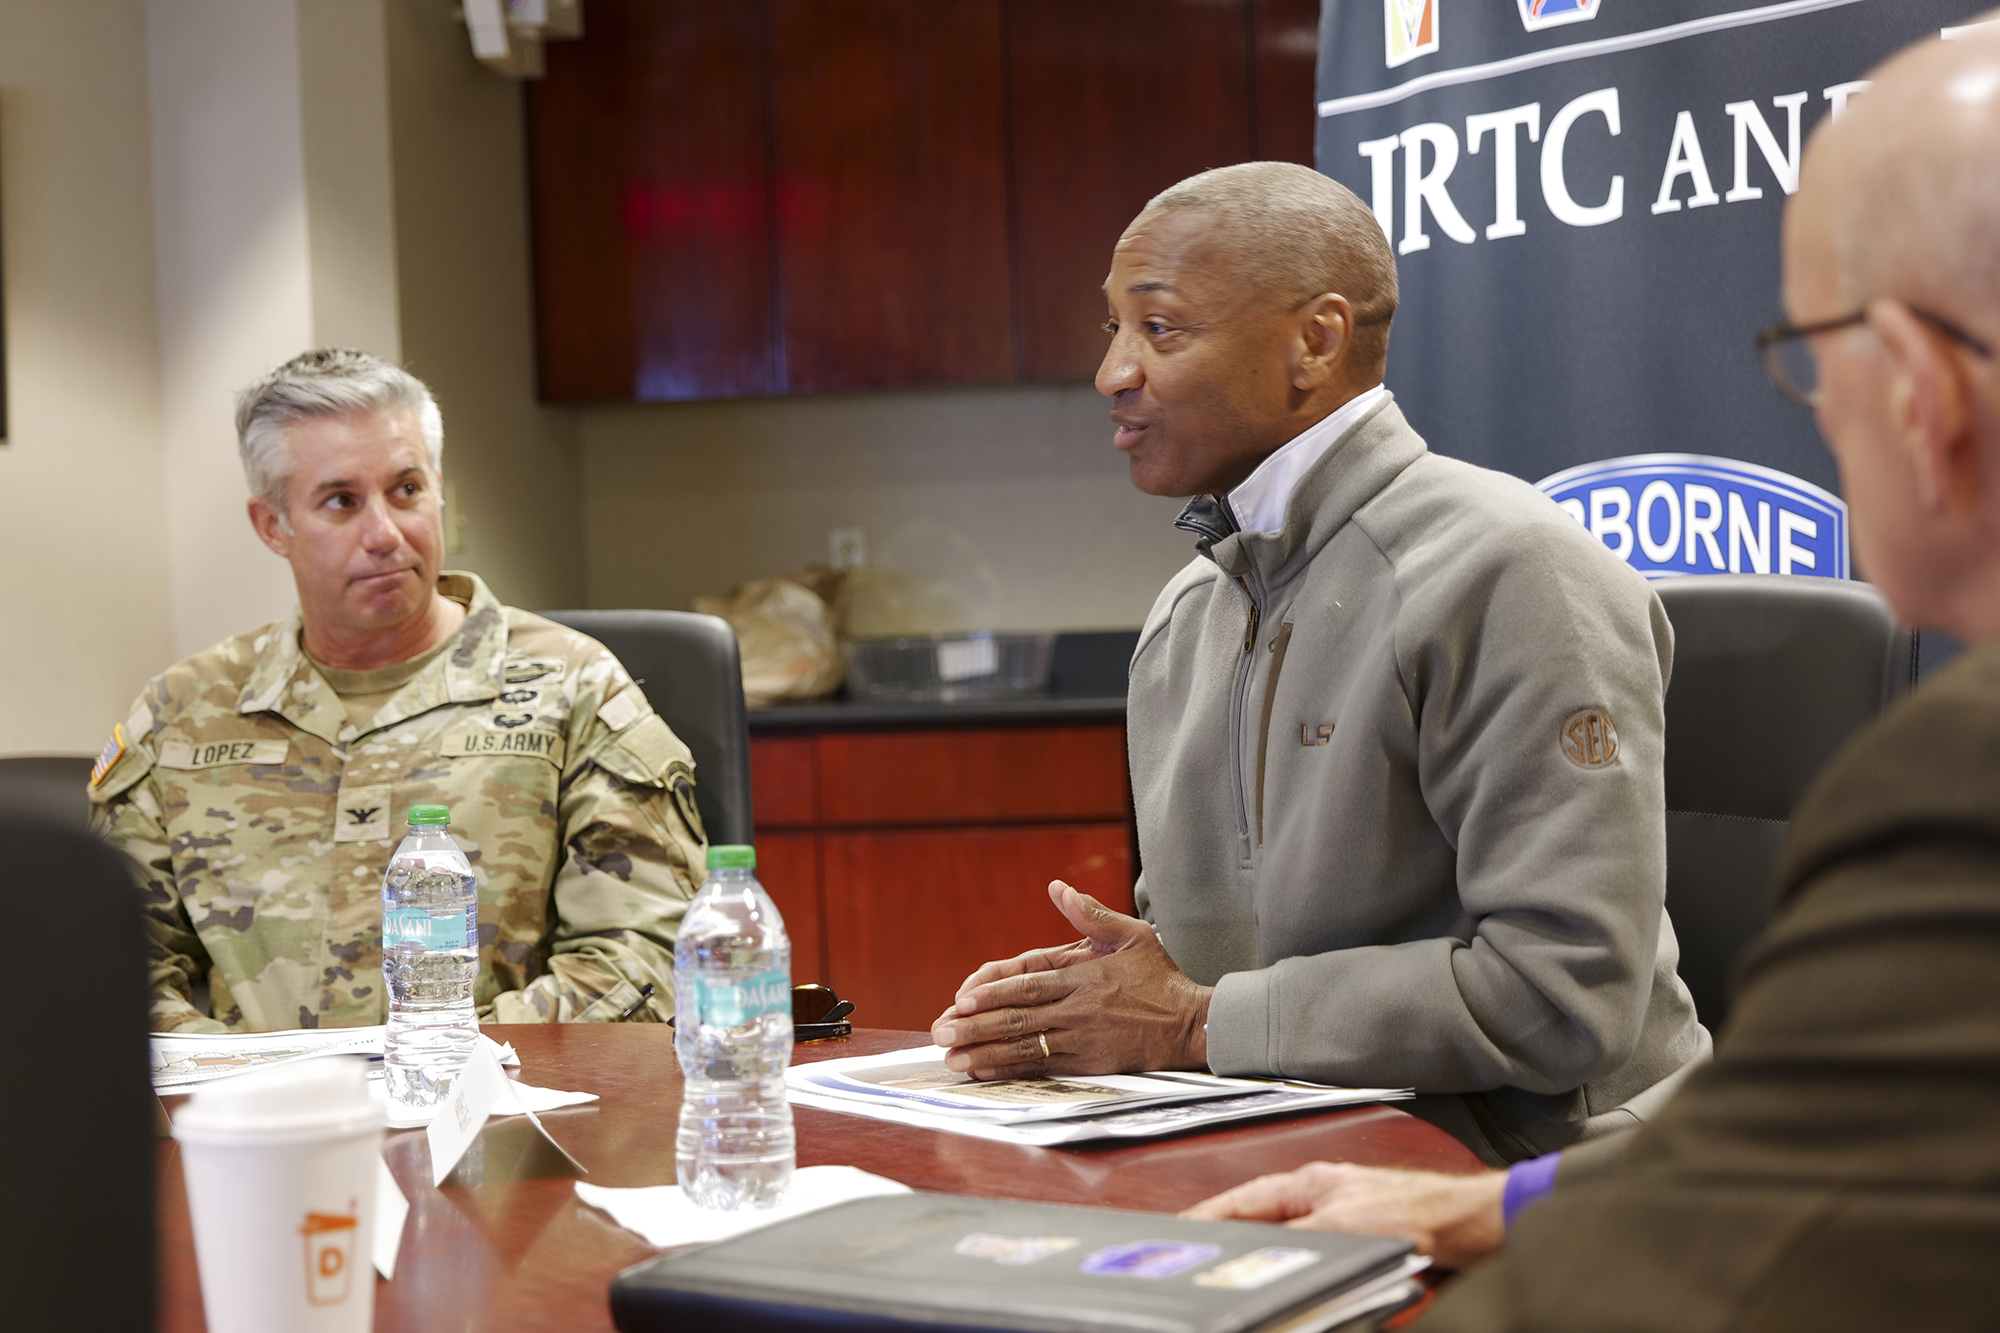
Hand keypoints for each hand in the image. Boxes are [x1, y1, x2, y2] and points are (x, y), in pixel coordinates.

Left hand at [929, 880, 1211, 1078]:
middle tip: (941, 1031)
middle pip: (1016, 1018)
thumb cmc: (1160, 978)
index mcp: (1082, 976)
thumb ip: (1090, 914)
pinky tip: (985, 1071)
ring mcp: (1081, 1040)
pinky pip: (1041, 1069)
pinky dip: (1010, 1070)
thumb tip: (1059, 889)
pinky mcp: (1087, 1064)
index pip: (1027, 984)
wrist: (1191, 1024)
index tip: (961, 998)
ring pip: (1023, 1047)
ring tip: (951, 1058)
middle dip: (974, 1026)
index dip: (991, 992)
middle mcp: (1076, 1010)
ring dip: (984, 1052)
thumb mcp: (1131, 934)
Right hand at [1181, 1163, 1507, 1270]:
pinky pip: (1320, 1259)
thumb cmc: (1417, 1209)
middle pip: (1263, 1222)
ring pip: (1291, 1244)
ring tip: (1255, 1276)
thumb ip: (1293, 1237)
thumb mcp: (1338, 1226)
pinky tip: (1307, 1285)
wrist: (1468, 1225)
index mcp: (1308, 1181)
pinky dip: (1309, 1272)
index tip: (1183, 1231)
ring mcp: (1341, 1218)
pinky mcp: (1363, 1242)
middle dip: (1239, 1242)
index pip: (1242, 1200)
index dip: (1210, 1217)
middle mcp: (1322, 1196)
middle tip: (1211, 1261)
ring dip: (1278, 1260)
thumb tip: (1258, 1251)